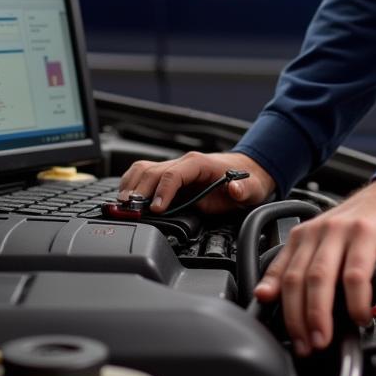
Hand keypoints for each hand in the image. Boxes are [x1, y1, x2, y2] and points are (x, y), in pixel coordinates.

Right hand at [118, 151, 273, 213]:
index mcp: (199, 164)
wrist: (246, 172)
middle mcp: (183, 163)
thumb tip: (236, 189)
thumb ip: (244, 189)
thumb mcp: (251, 188)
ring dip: (131, 186)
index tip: (156, 209)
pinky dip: (131, 185)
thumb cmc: (245, 180)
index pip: (174, 174)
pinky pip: (144, 175)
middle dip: (140, 191)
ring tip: (123, 207)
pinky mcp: (168, 176)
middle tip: (132, 212)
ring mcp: (174, 168)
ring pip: (143, 170)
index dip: (162, 191)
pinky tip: (125, 199)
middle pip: (152, 171)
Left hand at [254, 179, 375, 354]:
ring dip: (318, 315)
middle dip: (297, 319)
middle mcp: (319, 230)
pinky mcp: (367, 233)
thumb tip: (299, 309)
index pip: (281, 271)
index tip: (282, 332)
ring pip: (319, 278)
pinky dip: (355, 302)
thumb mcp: (335, 244)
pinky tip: (361, 317)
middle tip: (306, 346)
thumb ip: (314, 269)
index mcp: (306, 234)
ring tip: (323, 339)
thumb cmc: (370, 223)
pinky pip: (354, 274)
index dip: (278, 305)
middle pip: (297, 279)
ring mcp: (342, 230)